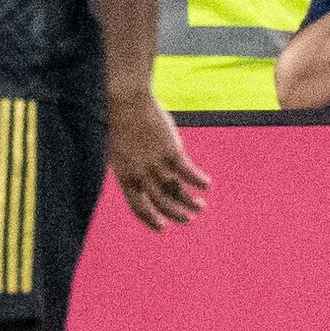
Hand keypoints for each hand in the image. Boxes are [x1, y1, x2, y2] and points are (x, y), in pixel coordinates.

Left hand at [107, 82, 210, 228]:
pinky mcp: (171, 150)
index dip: (151, 219)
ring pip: (175, 189)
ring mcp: (156, 162)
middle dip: (176, 213)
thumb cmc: (123, 125)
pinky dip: (198, 180)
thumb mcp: (122, 152)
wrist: (127, 103)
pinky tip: (207, 184)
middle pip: (160, 202)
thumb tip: (145, 180)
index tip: (163, 227)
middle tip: (189, 219)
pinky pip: (186, 171)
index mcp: (125, 176)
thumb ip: (133, 168)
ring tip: (201, 206)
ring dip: (190, 201)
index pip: (138, 206)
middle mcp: (140, 173)